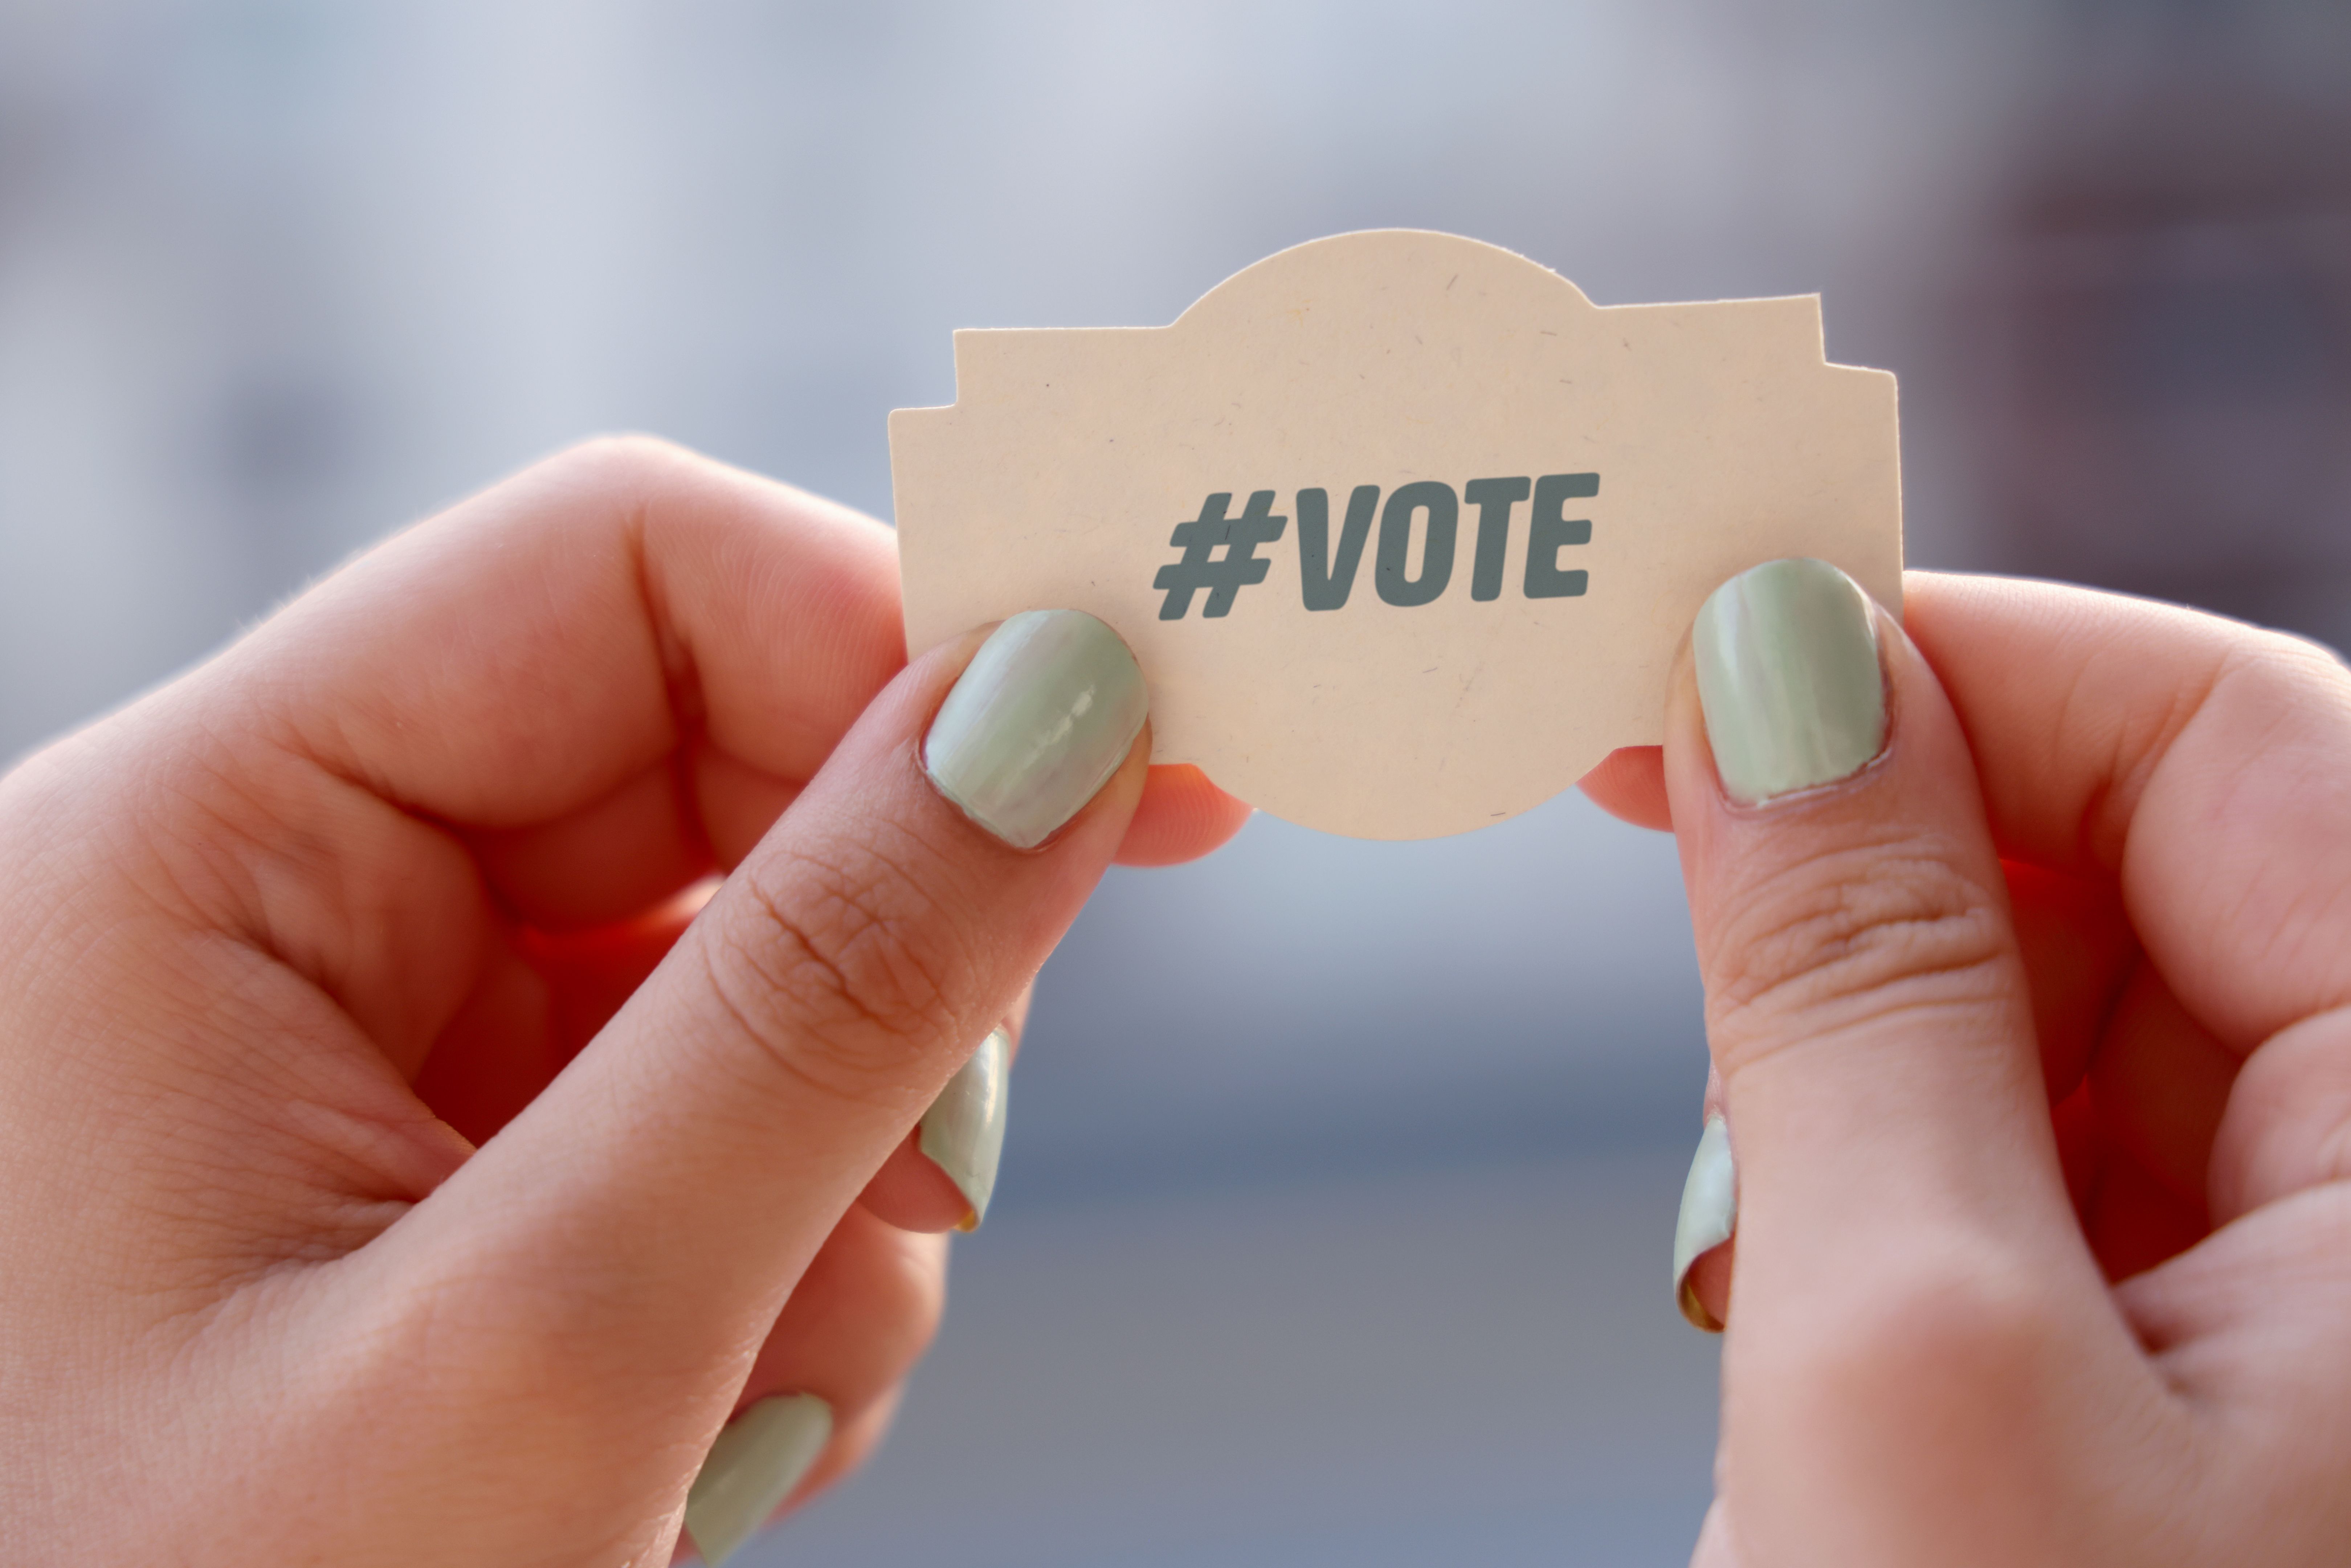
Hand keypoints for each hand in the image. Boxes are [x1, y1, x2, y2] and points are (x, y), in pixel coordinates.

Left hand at [0, 438, 1247, 1566]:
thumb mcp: (553, 1342)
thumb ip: (824, 1003)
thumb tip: (1067, 709)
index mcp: (190, 852)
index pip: (620, 567)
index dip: (900, 628)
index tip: (1146, 752)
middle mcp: (268, 909)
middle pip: (708, 759)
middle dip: (879, 963)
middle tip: (942, 1174)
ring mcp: (364, 1053)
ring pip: (750, 958)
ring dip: (842, 1160)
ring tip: (754, 1390)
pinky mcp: (455, 1175)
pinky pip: (718, 1108)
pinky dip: (789, 1253)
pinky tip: (720, 1417)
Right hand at [1585, 564, 2350, 1564]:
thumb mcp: (1906, 1340)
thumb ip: (1850, 977)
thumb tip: (1767, 661)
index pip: (2236, 744)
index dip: (1958, 659)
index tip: (1698, 642)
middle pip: (2156, 866)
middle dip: (1890, 851)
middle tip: (1650, 842)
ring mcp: (2321, 1284)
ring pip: (2077, 1008)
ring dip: (1874, 1035)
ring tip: (1755, 1200)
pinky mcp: (2210, 1360)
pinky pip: (2048, 1147)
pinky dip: (1891, 1155)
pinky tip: (1801, 1260)